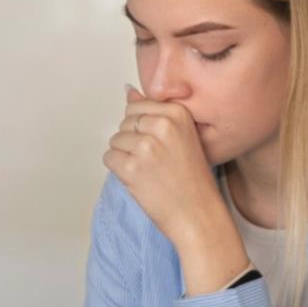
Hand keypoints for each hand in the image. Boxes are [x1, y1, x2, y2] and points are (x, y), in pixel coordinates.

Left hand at [103, 85, 224, 247]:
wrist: (198, 215)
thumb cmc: (192, 180)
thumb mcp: (181, 136)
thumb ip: (154, 112)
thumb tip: (129, 91)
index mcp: (177, 113)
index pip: (137, 106)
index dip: (143, 129)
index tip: (159, 145)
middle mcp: (162, 125)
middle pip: (125, 122)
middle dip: (133, 141)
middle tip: (155, 162)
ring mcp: (146, 146)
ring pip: (115, 140)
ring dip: (125, 157)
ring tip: (149, 171)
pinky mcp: (131, 167)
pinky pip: (109, 158)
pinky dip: (119, 170)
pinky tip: (139, 180)